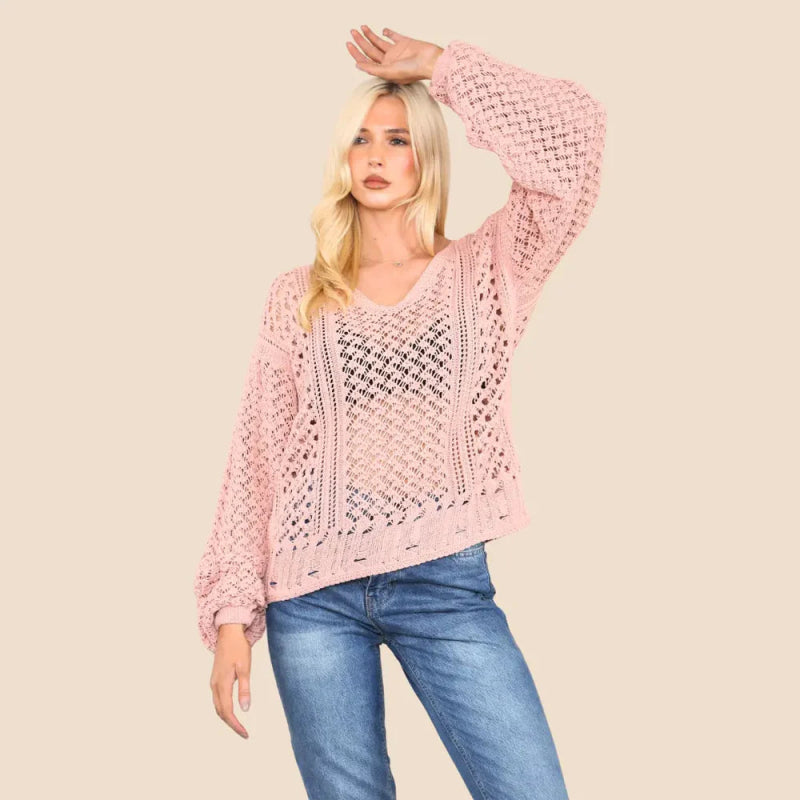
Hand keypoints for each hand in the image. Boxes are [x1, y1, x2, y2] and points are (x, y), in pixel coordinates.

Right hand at [209, 624, 251, 738]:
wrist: (228, 632)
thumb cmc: (238, 648)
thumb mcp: (245, 667)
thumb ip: (244, 689)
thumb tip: (245, 709)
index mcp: (222, 684)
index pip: (227, 711)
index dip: (236, 725)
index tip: (245, 734)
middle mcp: (215, 685)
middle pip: (221, 712)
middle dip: (231, 724)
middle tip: (244, 733)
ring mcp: (214, 682)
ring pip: (218, 706)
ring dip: (227, 717)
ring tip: (239, 725)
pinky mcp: (215, 678)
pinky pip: (218, 699)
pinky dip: (224, 709)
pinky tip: (232, 710)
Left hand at [346, 25, 442, 82]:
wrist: (430, 61)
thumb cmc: (413, 71)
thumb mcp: (389, 72)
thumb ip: (373, 69)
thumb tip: (358, 65)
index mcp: (385, 70)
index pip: (366, 61)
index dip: (356, 53)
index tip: (349, 44)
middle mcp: (389, 61)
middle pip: (370, 50)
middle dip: (360, 41)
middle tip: (352, 32)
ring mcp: (397, 52)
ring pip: (379, 42)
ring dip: (370, 35)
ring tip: (361, 27)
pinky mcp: (405, 42)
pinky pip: (393, 36)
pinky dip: (387, 33)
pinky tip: (382, 30)